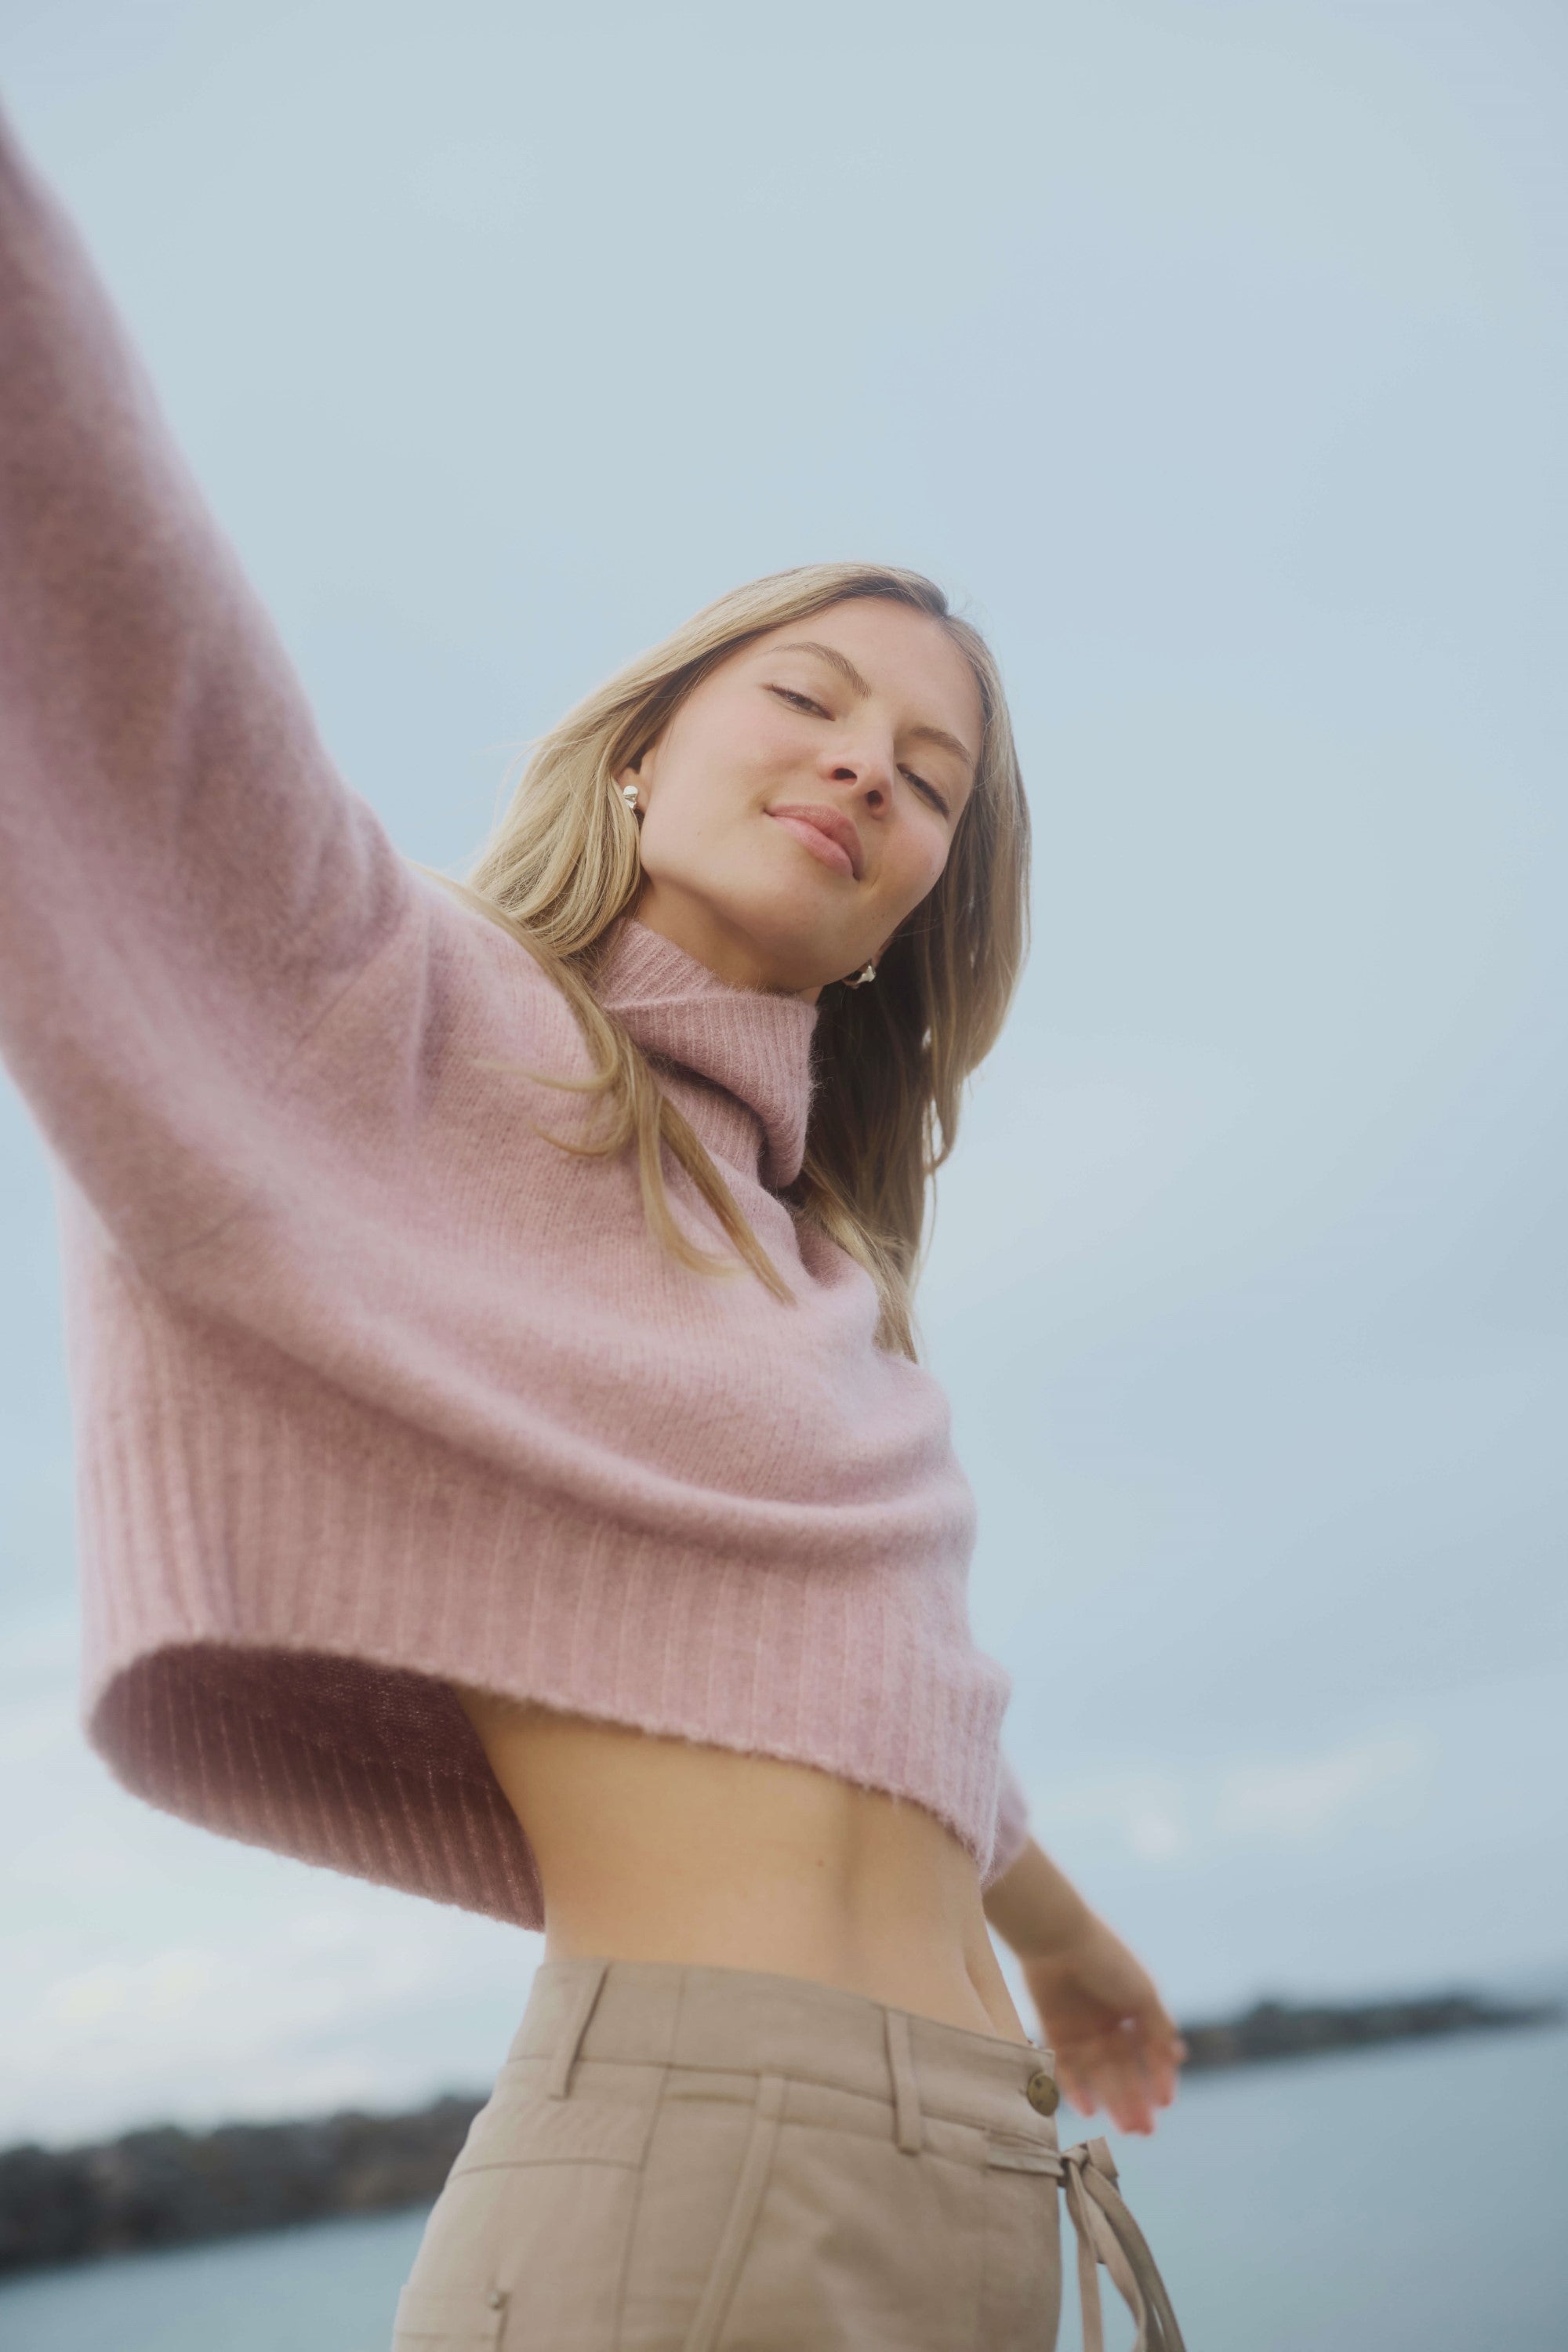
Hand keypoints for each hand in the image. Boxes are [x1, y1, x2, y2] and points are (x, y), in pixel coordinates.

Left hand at [1019, 1915, 1186, 2136]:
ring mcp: (1080, 2026)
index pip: (1149, 2050)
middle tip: (1144, 2131)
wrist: (1056, 1936)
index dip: (1158, 2076)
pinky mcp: (1053, 2029)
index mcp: (1132, 2006)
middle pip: (1123, 2068)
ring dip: (1113, 2100)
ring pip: (1099, 2073)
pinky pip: (1066, 2066)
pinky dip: (1076, 2089)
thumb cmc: (1106, 1959)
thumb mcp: (1143, 1994)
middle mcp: (1107, 2020)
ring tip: (1125, 2128)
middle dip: (1135, 2098)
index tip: (1164, 2102)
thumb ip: (1159, 2027)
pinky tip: (1089, 2110)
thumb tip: (1179, 2056)